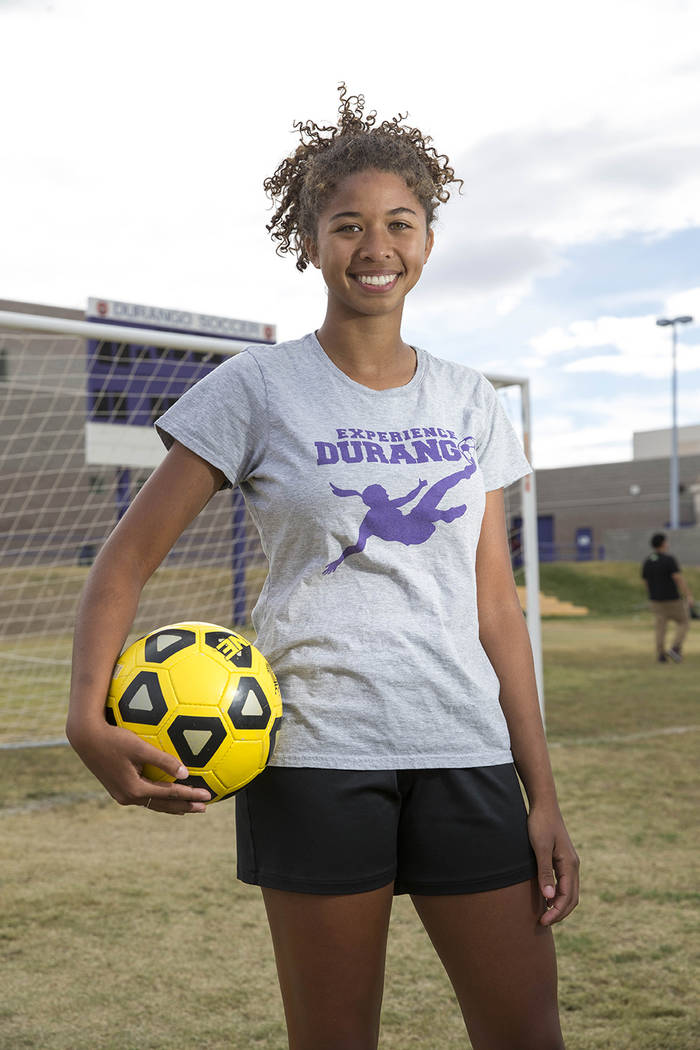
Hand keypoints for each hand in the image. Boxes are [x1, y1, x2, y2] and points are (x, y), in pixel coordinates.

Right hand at [68, 719, 210, 813]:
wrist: (86, 738)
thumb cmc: (114, 738)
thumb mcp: (140, 747)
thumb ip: (163, 760)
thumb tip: (186, 773)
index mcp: (135, 789)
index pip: (170, 795)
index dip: (190, 795)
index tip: (208, 796)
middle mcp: (128, 797)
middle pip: (163, 805)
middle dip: (185, 807)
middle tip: (204, 808)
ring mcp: (122, 795)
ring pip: (153, 804)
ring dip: (172, 805)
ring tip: (189, 807)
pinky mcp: (118, 788)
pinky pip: (145, 797)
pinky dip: (159, 798)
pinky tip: (166, 795)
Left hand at [527, 802, 579, 925]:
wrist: (544, 805)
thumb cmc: (540, 824)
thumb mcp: (539, 848)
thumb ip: (545, 872)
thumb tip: (550, 897)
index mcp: (570, 865)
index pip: (567, 897)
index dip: (556, 912)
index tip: (543, 921)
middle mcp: (573, 865)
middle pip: (572, 898)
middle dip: (559, 913)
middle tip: (542, 923)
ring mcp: (570, 862)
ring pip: (570, 892)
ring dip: (560, 905)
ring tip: (545, 915)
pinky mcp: (563, 859)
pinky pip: (565, 883)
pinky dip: (559, 895)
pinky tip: (547, 898)